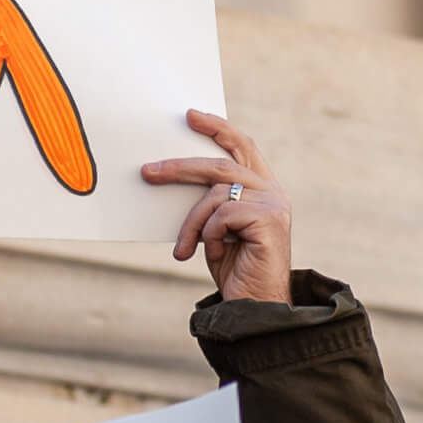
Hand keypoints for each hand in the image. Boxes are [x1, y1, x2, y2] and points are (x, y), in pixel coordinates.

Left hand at [140, 110, 292, 303]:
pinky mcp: (270, 220)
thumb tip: (170, 174)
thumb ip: (209, 202)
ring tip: (185, 249)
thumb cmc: (234, 269)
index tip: (190, 116)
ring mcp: (274, 204)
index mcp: (263, 188)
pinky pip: (222, 214)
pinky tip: (218, 255)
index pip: (241, 146)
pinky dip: (209, 235)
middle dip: (179, 168)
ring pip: (215, 194)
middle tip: (147, 171)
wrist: (255, 307)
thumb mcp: (216, 228)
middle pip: (220, 165)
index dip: (217, 128)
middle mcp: (273, 192)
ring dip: (191, 223)